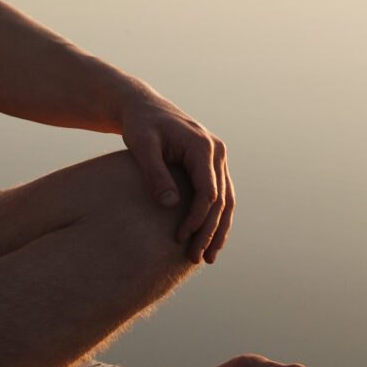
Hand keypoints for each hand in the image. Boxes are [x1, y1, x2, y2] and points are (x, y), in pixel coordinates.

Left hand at [118, 91, 231, 263]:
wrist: (143, 107)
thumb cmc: (140, 125)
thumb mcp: (142, 146)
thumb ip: (155, 174)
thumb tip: (170, 205)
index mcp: (202, 146)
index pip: (208, 191)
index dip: (197, 218)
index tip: (179, 238)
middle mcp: (216, 151)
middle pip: (222, 199)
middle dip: (210, 231)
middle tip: (197, 259)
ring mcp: (217, 157)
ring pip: (227, 200)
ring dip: (219, 229)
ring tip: (208, 258)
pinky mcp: (211, 164)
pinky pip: (220, 194)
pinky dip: (216, 218)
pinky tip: (208, 238)